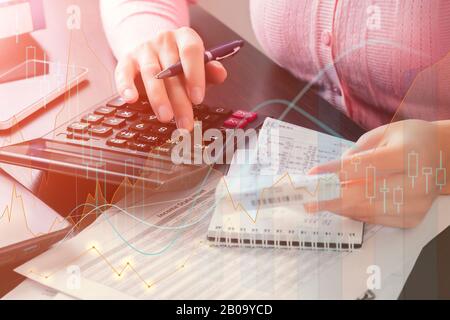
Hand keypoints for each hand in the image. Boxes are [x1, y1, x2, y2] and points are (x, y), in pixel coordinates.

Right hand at [114, 27, 227, 129]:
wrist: (152, 50)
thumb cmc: (179, 63)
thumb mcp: (198, 65)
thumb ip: (210, 71)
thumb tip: (221, 74)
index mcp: (185, 37)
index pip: (191, 52)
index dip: (195, 76)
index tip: (198, 99)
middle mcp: (164, 40)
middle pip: (172, 69)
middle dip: (180, 100)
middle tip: (185, 122)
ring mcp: (144, 49)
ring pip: (151, 73)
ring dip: (158, 98)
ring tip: (165, 117)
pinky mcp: (126, 60)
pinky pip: (124, 72)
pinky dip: (126, 86)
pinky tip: (131, 100)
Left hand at [306, 120, 446, 227]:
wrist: (440, 156)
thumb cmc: (407, 141)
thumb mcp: (382, 134)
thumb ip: (357, 153)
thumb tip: (332, 173)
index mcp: (409, 154)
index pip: (365, 166)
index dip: (335, 172)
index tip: (313, 175)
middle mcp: (417, 182)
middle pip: (365, 195)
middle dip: (331, 198)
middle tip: (308, 200)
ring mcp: (417, 203)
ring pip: (368, 211)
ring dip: (339, 208)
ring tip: (317, 203)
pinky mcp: (413, 218)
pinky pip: (376, 220)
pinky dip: (354, 213)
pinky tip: (340, 206)